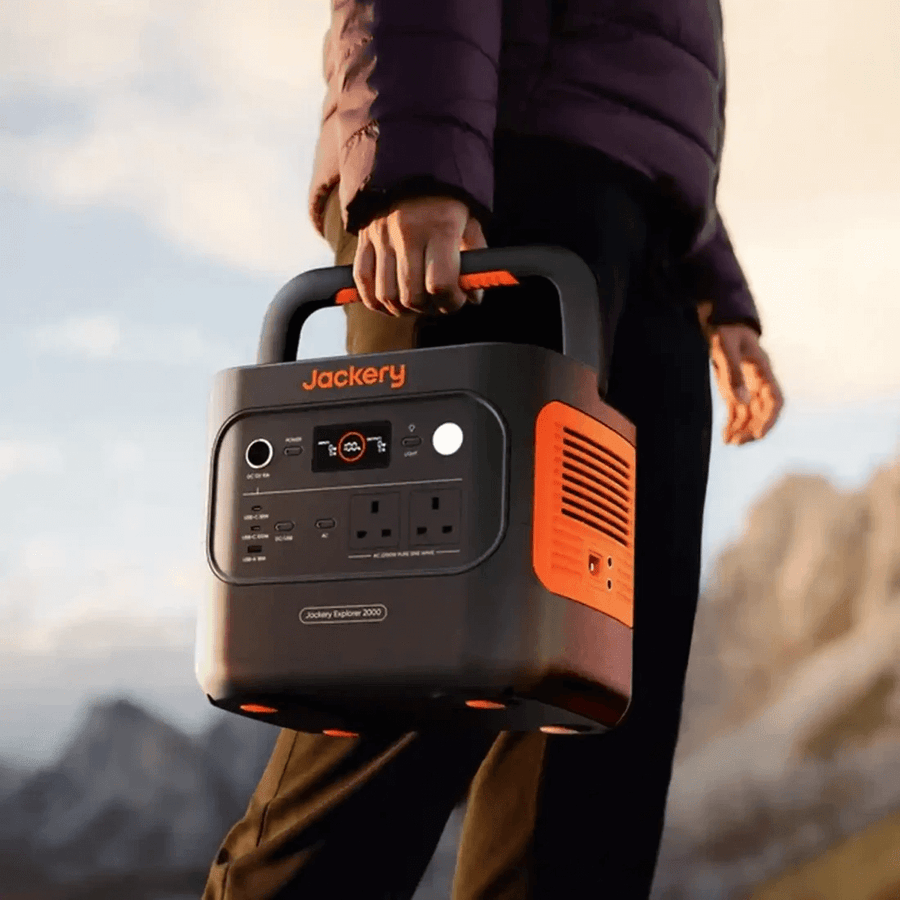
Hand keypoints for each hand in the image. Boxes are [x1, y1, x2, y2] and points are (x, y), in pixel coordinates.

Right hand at [353, 196, 487, 316]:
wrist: (410, 160)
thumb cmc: (447, 197)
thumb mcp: (470, 220)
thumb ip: (474, 257)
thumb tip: (473, 296)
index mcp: (440, 226)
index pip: (439, 283)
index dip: (451, 301)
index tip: (458, 299)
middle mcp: (407, 232)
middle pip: (412, 295)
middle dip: (430, 308)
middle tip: (439, 302)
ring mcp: (381, 236)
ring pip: (386, 295)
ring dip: (404, 309)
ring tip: (418, 302)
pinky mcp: (364, 239)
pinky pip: (363, 282)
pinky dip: (374, 300)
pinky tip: (391, 301)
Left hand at [697, 301, 784, 444]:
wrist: (721, 321)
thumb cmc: (725, 331)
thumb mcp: (725, 348)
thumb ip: (732, 373)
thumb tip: (742, 401)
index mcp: (763, 370)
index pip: (775, 400)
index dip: (770, 418)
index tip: (761, 434)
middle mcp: (758, 381)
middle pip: (763, 411)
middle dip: (753, 428)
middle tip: (738, 442)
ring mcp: (747, 386)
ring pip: (750, 414)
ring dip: (742, 429)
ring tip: (730, 442)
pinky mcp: (734, 388)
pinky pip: (738, 410)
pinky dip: (733, 424)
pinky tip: (725, 436)